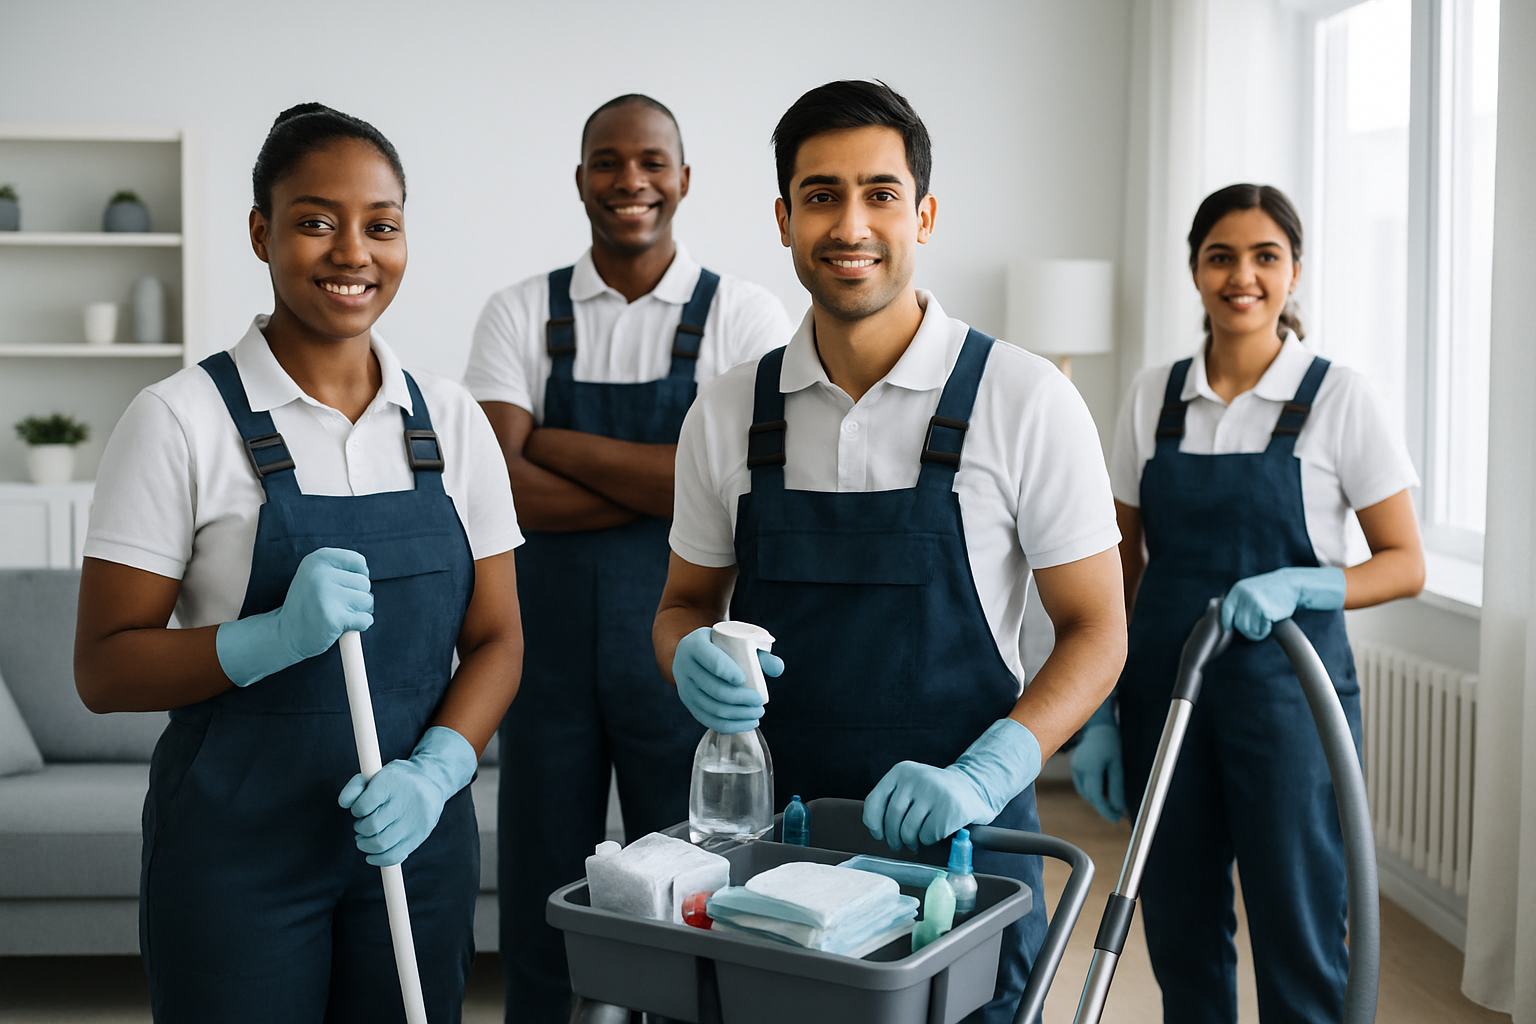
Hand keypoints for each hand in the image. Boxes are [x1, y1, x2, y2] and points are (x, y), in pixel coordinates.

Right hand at [216, 547, 373, 686]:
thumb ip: (340, 569)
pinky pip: (365, 619)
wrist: (284, 633)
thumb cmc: (308, 604)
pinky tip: (340, 625)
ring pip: (367, 601)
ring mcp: (326, 596)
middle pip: (364, 583)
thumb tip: (367, 573)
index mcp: (318, 559)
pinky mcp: (334, 618)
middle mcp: (321, 574)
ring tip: (336, 614)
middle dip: (355, 596)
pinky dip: (358, 625)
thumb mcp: (316, 575)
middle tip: (334, 604)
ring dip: (357, 611)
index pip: (359, 562)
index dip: (358, 575)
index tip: (343, 586)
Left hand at [338, 726, 476, 866]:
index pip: (363, 805)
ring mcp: (415, 820)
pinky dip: (378, 859)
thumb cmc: (397, 780)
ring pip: (381, 843)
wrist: (432, 782)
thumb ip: (356, 787)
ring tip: (366, 838)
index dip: (356, 810)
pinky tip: (373, 853)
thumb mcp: (376, 774)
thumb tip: (344, 803)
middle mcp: (406, 800)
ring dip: (366, 845)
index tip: (360, 808)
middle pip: (372, 826)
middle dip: (360, 828)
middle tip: (361, 825)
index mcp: (392, 781)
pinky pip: (394, 855)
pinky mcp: (419, 836)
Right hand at [672, 626, 783, 732]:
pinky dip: (729, 726)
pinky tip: (746, 724)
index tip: (744, 679)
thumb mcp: (735, 641)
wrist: (692, 655)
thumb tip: (777, 669)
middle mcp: (685, 667)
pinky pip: (708, 720)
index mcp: (695, 645)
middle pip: (714, 689)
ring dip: (738, 715)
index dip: (727, 671)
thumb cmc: (720, 646)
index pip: (710, 659)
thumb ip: (759, 653)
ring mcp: (684, 688)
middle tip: (759, 703)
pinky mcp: (689, 704)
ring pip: (712, 708)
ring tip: (757, 714)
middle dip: (740, 699)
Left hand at [864, 719, 1041, 850]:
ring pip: (908, 830)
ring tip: (917, 842)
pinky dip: (929, 841)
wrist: (975, 788)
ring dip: (911, 842)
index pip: (874, 801)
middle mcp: (916, 777)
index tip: (879, 834)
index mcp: (901, 771)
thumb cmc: (936, 794)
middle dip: (893, 838)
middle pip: (892, 819)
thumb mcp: (911, 786)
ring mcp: (933, 792)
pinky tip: (935, 834)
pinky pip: (928, 835)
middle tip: (899, 844)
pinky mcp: (949, 808)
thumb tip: (876, 830)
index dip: (874, 823)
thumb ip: (893, 800)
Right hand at [1070, 702, 1124, 822]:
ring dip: (1098, 799)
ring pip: (1086, 792)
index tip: (1116, 818)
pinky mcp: (1075, 768)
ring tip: (1111, 798)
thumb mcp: (1118, 764)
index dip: (1105, 810)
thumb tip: (1118, 807)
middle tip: (1117, 813)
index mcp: (1091, 767)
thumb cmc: (1110, 742)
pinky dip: (1093, 791)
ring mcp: (1075, 768)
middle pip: (1090, 796)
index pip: (1095, 796)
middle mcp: (1079, 769)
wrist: (1097, 725)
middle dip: (1103, 806)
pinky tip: (1103, 787)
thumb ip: (1117, 787)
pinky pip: (1083, 786)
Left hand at [1221, 566, 1345, 640]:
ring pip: (1248, 629)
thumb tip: (1224, 622)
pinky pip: (1260, 629)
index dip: (1228, 624)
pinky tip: (1270, 624)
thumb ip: (1237, 603)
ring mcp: (1253, 602)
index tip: (1232, 628)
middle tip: (1256, 628)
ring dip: (1256, 632)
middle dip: (1246, 630)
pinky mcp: (1265, 610)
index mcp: (1237, 590)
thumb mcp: (1249, 591)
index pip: (1225, 613)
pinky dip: (1265, 631)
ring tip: (1263, 626)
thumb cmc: (1270, 591)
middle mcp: (1242, 595)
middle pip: (1237, 624)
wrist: (1292, 584)